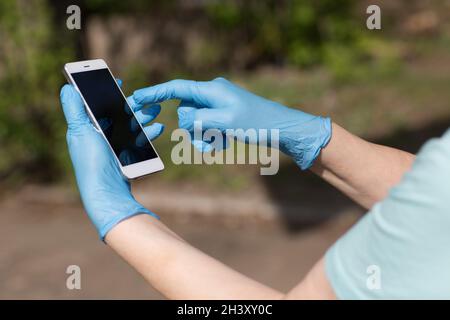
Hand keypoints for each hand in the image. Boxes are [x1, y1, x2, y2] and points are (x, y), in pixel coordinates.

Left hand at [59, 82, 161, 239]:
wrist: (108, 191)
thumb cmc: (91, 162)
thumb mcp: (80, 132)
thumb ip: (75, 109)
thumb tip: (67, 87)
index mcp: (87, 128)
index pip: (96, 104)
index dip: (105, 92)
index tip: (117, 80)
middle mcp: (100, 135)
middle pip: (117, 114)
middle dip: (132, 104)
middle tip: (144, 97)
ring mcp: (115, 146)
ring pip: (131, 125)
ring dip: (144, 116)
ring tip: (156, 110)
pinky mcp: (127, 155)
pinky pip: (140, 140)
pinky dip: (149, 133)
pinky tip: (158, 128)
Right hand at [132, 77, 330, 169]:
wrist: (281, 129)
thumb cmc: (256, 123)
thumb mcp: (223, 122)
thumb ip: (196, 119)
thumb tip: (182, 118)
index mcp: (211, 90)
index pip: (176, 88)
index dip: (155, 93)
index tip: (136, 98)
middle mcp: (212, 95)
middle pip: (185, 113)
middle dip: (192, 131)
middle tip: (209, 141)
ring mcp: (218, 107)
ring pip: (195, 125)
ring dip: (203, 139)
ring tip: (218, 145)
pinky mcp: (223, 118)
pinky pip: (206, 130)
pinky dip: (211, 140)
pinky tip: (223, 144)